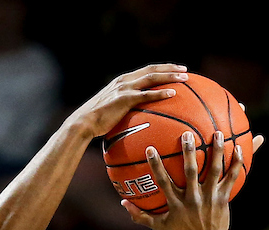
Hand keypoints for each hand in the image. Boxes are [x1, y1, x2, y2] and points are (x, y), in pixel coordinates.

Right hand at [72, 64, 188, 137]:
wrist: (83, 122)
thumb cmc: (95, 120)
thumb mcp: (110, 108)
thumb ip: (123, 106)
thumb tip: (134, 114)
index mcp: (122, 81)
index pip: (146, 70)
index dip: (162, 68)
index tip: (176, 69)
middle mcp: (124, 81)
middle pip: (152, 70)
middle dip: (170, 69)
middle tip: (185, 71)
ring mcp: (124, 89)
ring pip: (152, 78)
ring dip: (170, 77)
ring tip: (185, 79)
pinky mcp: (124, 99)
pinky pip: (146, 95)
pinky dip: (160, 93)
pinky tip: (172, 94)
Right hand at [121, 130, 244, 229]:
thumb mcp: (158, 226)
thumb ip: (140, 215)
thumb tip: (123, 203)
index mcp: (176, 203)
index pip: (163, 182)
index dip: (156, 166)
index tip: (150, 149)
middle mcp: (193, 198)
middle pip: (190, 172)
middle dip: (188, 152)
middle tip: (187, 134)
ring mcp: (209, 197)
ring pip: (214, 171)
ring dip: (216, 151)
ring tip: (217, 133)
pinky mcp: (223, 197)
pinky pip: (231, 177)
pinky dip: (236, 162)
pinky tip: (238, 147)